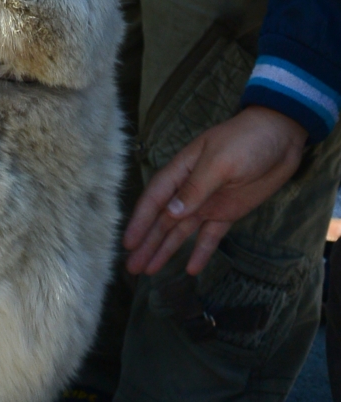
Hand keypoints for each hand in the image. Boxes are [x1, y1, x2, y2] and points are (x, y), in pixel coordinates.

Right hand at [123, 106, 307, 276]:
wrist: (281, 138)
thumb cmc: (246, 141)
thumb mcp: (219, 161)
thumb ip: (196, 188)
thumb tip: (171, 213)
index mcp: (182, 170)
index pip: (155, 198)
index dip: (140, 221)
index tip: (128, 243)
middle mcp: (191, 189)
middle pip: (164, 219)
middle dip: (147, 242)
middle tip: (132, 268)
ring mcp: (209, 202)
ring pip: (182, 231)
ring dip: (166, 249)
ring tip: (149, 271)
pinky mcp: (228, 212)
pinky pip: (210, 236)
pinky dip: (201, 251)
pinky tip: (191, 269)